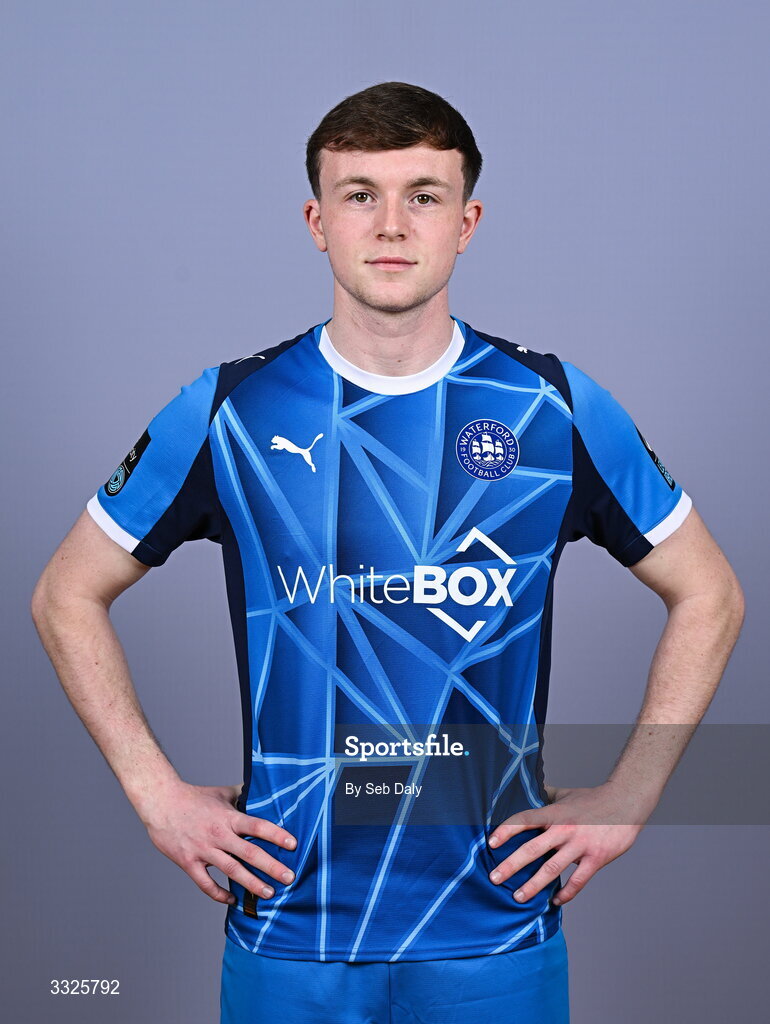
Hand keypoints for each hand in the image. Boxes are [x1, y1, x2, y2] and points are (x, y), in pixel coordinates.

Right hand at [140, 780, 297, 905]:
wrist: (160, 803)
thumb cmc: (193, 797)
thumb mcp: (221, 792)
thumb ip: (242, 795)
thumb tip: (263, 790)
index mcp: (228, 817)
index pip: (257, 825)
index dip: (276, 835)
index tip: (293, 844)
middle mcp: (218, 834)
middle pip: (249, 852)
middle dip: (271, 866)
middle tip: (290, 877)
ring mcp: (203, 850)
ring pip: (232, 871)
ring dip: (252, 884)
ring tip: (269, 893)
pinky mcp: (188, 862)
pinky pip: (206, 884)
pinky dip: (219, 894)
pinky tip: (232, 901)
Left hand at [488, 781, 647, 906]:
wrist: (625, 803)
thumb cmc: (593, 799)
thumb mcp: (566, 794)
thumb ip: (546, 795)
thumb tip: (527, 790)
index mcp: (554, 813)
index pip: (524, 820)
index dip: (506, 831)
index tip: (491, 843)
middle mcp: (564, 829)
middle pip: (532, 849)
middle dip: (511, 865)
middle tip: (494, 878)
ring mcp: (580, 845)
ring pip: (552, 869)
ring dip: (534, 885)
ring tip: (518, 897)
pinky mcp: (596, 858)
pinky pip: (578, 881)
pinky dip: (566, 893)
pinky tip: (555, 901)